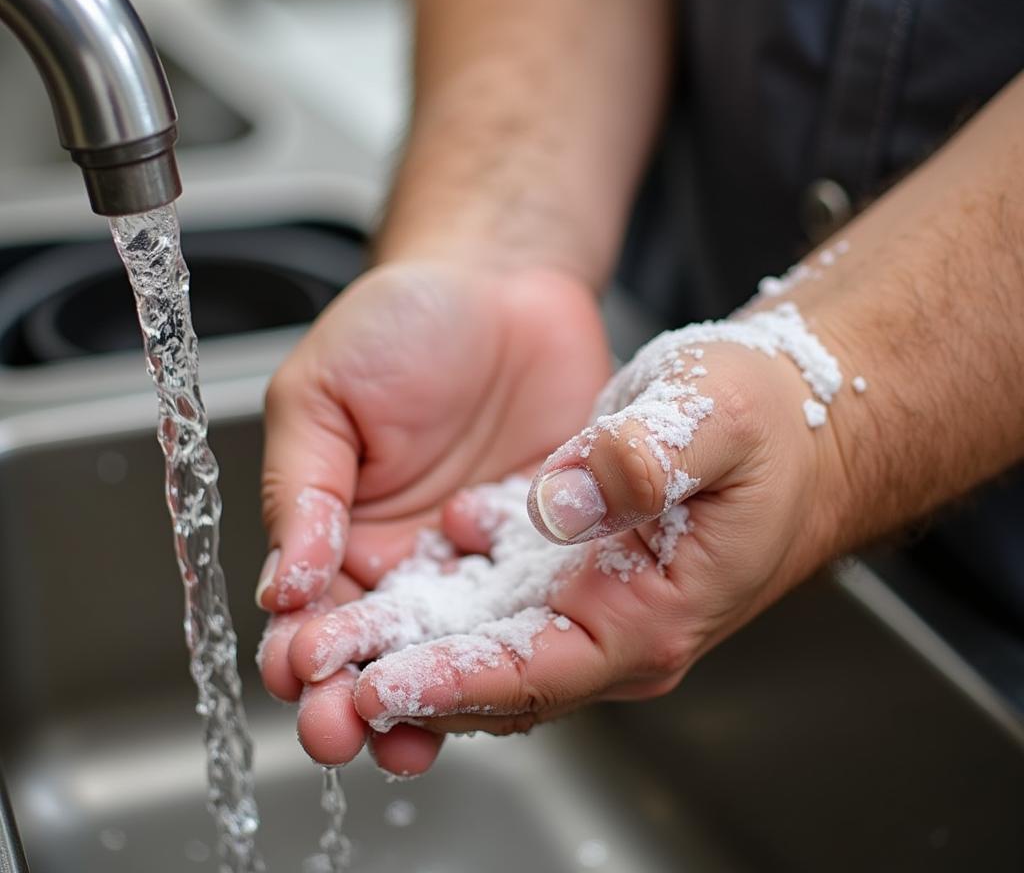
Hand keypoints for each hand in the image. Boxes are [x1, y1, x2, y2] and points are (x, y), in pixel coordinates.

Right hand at [255, 260, 610, 769]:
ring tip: (415, 737)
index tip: (300, 678)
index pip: (312, 611)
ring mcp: (482, 562)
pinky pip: (535, 608)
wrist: (505, 285)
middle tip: (344, 732)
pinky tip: (509, 678)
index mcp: (342, 530)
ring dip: (435, 696)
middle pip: (380, 649)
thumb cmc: (402, 324)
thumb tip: (285, 585)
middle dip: (356, 695)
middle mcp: (411, 561)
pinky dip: (521, 647)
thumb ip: (303, 487)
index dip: (300, 649)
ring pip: (456, 649)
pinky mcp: (547, 548)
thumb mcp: (325, 393)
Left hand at [287, 308, 853, 768]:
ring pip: (482, 641)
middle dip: (407, 687)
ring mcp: (589, 596)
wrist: (787, 410)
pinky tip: (390, 570)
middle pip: (496, 678)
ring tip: (322, 646)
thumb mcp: (716, 416)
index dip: (456, 682)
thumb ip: (643, 458)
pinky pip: (492, 591)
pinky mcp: (570, 562)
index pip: (540, 671)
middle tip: (315, 691)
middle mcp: (615, 622)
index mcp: (654, 612)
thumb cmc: (766, 417)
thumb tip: (564, 501)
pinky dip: (437, 593)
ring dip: (405, 647)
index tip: (378, 683)